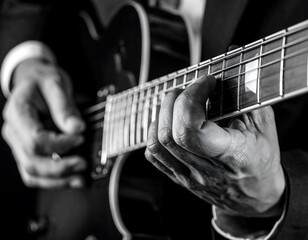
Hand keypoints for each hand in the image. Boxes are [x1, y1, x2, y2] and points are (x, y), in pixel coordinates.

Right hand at [2, 59, 86, 188]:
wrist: (34, 81)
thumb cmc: (43, 81)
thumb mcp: (55, 84)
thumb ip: (65, 107)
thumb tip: (77, 129)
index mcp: (18, 112)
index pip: (35, 139)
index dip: (60, 144)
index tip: (80, 138)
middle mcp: (13, 132)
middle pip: (31, 161)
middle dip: (60, 168)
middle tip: (83, 164)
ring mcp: (18, 144)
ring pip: (31, 173)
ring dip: (57, 180)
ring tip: (80, 179)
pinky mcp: (27, 151)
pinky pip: (35, 173)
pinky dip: (53, 181)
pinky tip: (71, 179)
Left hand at [145, 75, 284, 217]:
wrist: (255, 196)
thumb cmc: (261, 161)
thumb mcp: (264, 128)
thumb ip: (245, 101)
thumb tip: (223, 79)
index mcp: (232, 156)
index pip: (191, 128)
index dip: (192, 98)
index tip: (205, 83)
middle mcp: (206, 170)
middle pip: (170, 134)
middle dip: (173, 101)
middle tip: (187, 90)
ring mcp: (188, 176)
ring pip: (157, 144)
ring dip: (160, 116)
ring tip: (175, 104)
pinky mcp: (178, 178)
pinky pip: (154, 156)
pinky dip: (154, 134)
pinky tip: (168, 123)